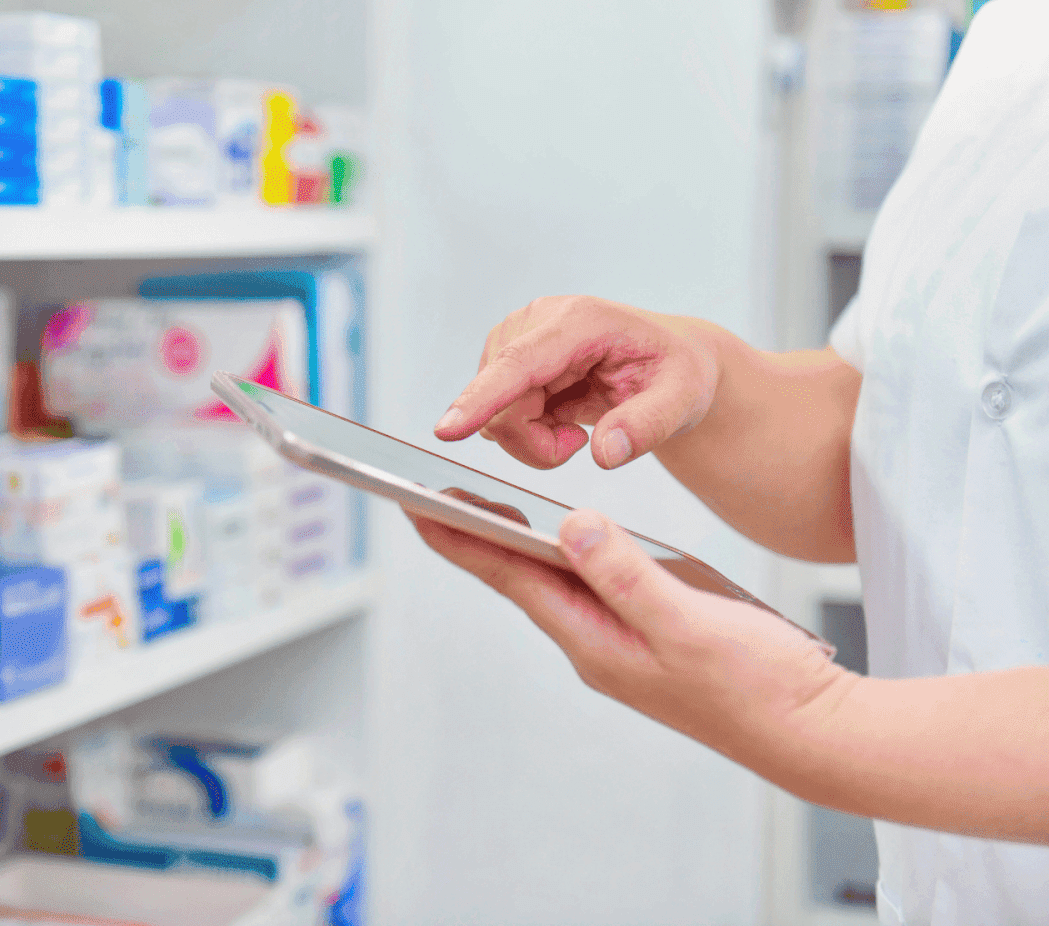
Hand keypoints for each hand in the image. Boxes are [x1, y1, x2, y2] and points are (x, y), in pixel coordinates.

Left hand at [405, 507, 853, 769]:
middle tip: (428, 496)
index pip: (510, 577)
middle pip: (521, 579)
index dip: (460, 538)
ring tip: (479, 510)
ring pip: (554, 584)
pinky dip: (566, 559)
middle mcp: (596, 645)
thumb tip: (571, 526)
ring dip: (515, 546)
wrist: (815, 733)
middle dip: (474, 536)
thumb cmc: (760, 686)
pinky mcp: (648, 639)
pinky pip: (591, 591)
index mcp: (594, 640)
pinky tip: (566, 544)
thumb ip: (627, 573)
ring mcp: (621, 645)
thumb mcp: (688, 622)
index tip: (414, 505)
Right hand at [433, 296, 721, 469]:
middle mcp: (538, 320)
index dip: (482, 398)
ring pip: (494, 413)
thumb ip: (648, 426)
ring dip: (531, 439)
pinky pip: (495, 414)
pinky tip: (558, 418)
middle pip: (502, 402)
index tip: (447, 430)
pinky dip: (526, 432)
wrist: (669, 360)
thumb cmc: (677, 372)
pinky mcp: (507, 357)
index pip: (519, 363)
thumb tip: (604, 453)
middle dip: (535, 442)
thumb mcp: (684, 400)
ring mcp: (516, 337)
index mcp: (581, 321)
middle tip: (581, 445)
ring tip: (576, 428)